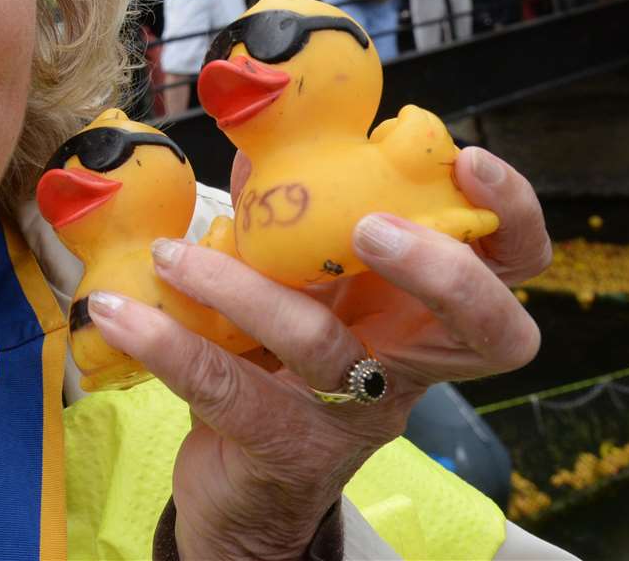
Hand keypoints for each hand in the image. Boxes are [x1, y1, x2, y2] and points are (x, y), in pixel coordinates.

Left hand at [89, 148, 545, 557]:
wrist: (240, 492)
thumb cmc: (276, 369)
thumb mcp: (296, 290)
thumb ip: (292, 220)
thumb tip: (264, 135)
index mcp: (418, 315)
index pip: (508, 265)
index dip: (509, 214)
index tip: (467, 161)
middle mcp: (404, 367)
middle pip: (484, 330)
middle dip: (440, 271)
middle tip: (371, 226)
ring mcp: (351, 415)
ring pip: (321, 345)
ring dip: (239, 287)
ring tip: (170, 255)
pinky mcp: (284, 449)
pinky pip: (228, 390)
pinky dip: (165, 345)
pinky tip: (119, 314)